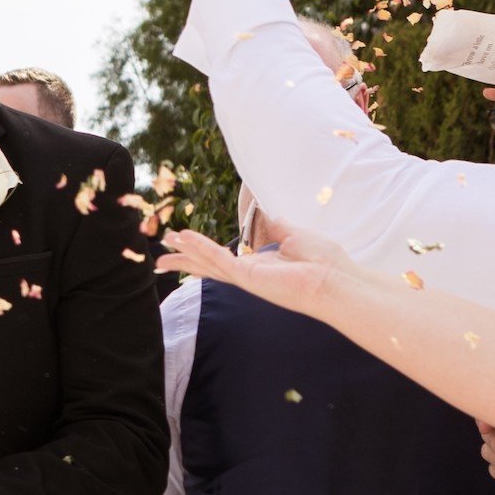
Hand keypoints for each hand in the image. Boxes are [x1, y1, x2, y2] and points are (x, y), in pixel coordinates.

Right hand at [156, 223, 345, 315]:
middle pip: (207, 267)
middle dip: (184, 261)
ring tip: (166, 244)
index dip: (202, 253)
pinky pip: (218, 259)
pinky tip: (184, 239)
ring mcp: (246, 277)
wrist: (335, 280)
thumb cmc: (323, 262)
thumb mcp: (294, 235)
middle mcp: (249, 274)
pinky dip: (200, 248)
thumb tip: (266, 214)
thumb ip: (276, 226)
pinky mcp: (246, 276)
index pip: (224, 260)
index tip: (186, 246)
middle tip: (160, 258)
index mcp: (259, 266)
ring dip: (187, 253)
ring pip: (208, 264)